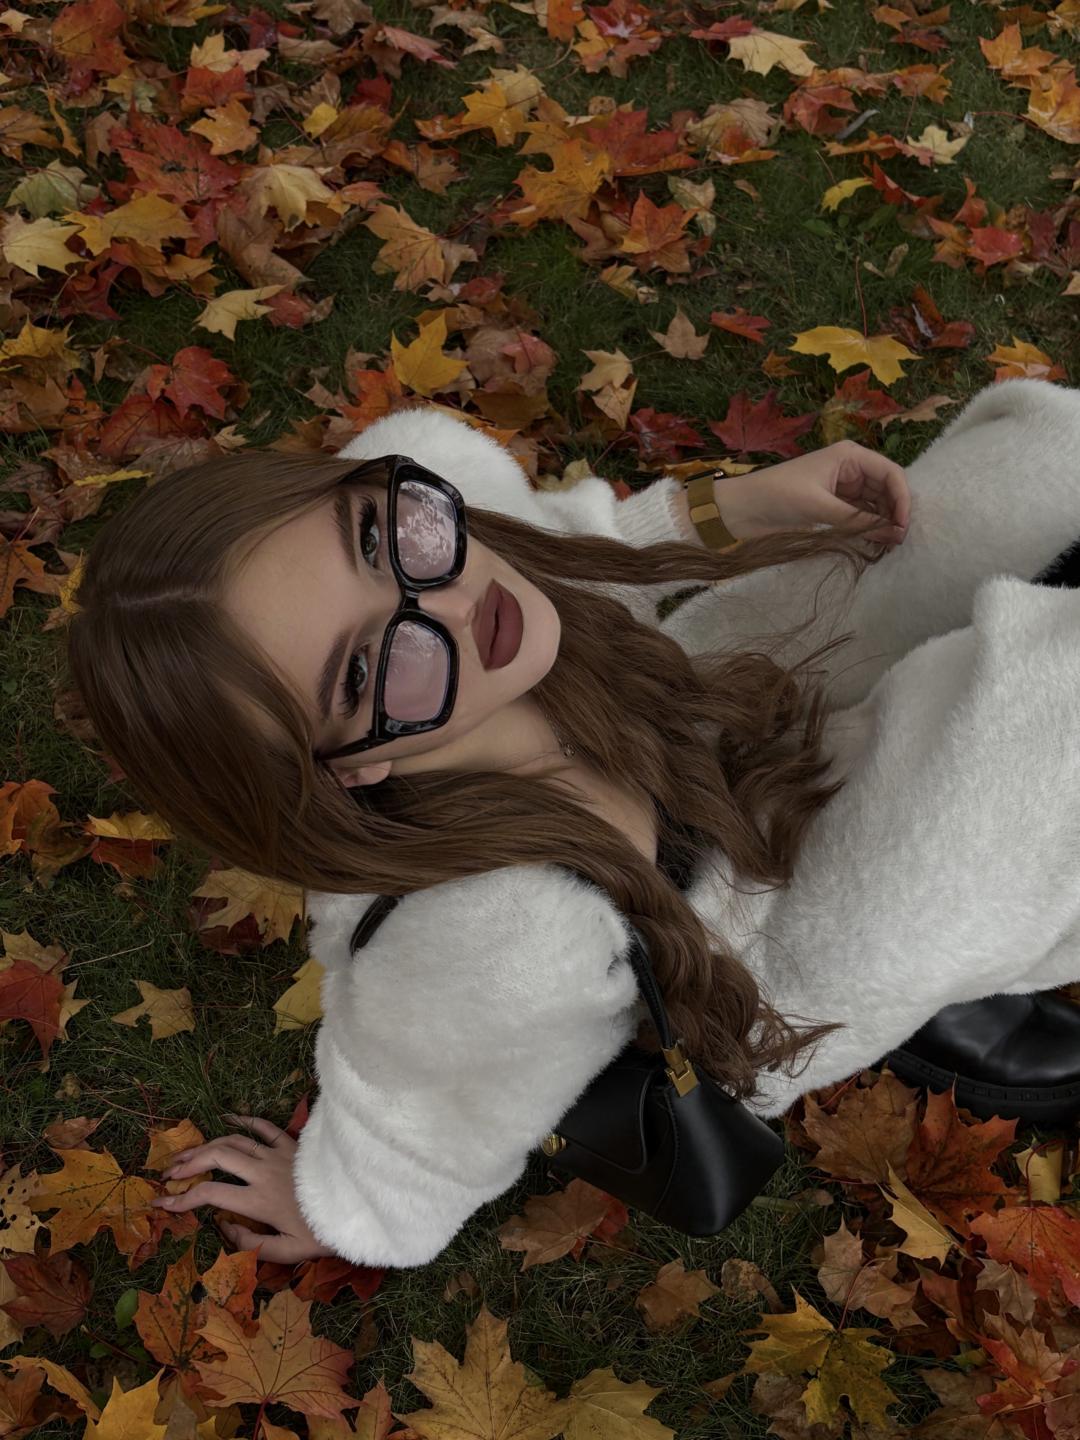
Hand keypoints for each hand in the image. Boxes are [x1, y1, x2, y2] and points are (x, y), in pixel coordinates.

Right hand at [152, 1114, 338, 1264]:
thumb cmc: (323, 1233)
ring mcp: (278, 1153)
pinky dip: (243, 1120)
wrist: (358, 1206)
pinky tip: (226, 1118)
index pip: (210, 1195)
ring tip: (186, 1154)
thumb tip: (224, 1227)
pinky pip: (264, 1126)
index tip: (161, 1204)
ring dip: (207, 1144)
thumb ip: (251, 1245)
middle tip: (169, 1175)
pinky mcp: (292, 1144)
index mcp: (260, 1200)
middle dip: (188, 1164)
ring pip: (234, 1140)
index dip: (181, 1199)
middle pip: (217, 1157)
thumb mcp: (288, 1251)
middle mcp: (264, 1172)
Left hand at [717, 441, 910, 547]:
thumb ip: (858, 521)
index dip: (902, 497)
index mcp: (849, 456)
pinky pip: (860, 516)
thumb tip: (895, 534)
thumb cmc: (777, 496)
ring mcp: (842, 488)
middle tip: (898, 541)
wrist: (741, 510)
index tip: (903, 525)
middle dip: (895, 512)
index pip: (890, 473)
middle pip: (886, 489)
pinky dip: (869, 528)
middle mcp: (850, 469)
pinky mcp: (833, 506)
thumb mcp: (820, 506)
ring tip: (889, 545)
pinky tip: (875, 542)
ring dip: (883, 523)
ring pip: (875, 505)